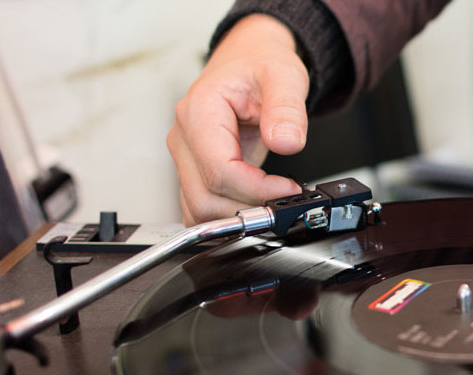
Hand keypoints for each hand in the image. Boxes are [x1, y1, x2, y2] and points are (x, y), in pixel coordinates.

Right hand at [168, 14, 309, 224]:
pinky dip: (228, 215)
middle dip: (247, 207)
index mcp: (199, 111)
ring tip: (272, 200)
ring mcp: (185, 157)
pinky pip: (200, 207)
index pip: (219, 170)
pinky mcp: (193, 171)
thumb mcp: (284, 75)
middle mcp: (185, 138)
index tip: (288, 189)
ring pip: (199, 209)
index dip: (255, 189)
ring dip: (238, 215)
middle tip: (284, 201)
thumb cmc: (259, 65)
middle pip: (205, 197)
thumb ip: (286, 109)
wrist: (247, 62)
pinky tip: (255, 203)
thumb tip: (287, 142)